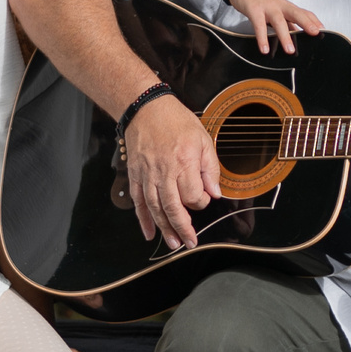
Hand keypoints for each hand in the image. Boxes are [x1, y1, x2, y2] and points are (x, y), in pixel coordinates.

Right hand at [124, 96, 219, 249]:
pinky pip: (138, 201)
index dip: (202, 202)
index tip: (204, 199)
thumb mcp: (203, 139)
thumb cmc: (176, 121)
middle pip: (173, 208)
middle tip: (189, 242)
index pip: (194, 196)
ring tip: (173, 243)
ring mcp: (147, 175)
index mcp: (184, 163)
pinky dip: (143, 219)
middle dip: (183, 229)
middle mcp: (164, 172)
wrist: (145, 108)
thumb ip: (210, 168)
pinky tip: (149, 232)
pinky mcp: (135, 175)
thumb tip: (215, 192)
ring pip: (155, 208)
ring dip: (164, 229)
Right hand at [226, 0, 323, 55]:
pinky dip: (262, 37)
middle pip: (296, 13)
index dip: (314, 20)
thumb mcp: (275, 9)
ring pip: (279, 21)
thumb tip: (297, 34)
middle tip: (315, 34)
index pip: (303, 12)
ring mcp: (267, 7)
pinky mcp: (254, 10)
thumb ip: (286, 21)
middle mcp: (279, 5)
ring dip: (285, 36)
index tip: (323, 31)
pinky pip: (259, 25)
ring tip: (289, 50)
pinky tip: (264, 49)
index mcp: (286, 6)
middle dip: (306, 23)